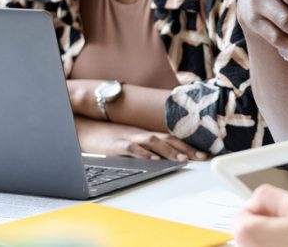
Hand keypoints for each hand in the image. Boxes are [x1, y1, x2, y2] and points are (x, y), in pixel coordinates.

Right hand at [74, 117, 207, 160]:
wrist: (84, 127)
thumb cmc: (108, 135)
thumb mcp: (129, 138)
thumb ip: (145, 144)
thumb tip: (162, 154)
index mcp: (145, 133)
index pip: (171, 137)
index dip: (188, 145)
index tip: (203, 153)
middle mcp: (140, 133)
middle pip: (167, 139)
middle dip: (186, 148)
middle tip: (202, 157)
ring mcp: (129, 137)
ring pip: (153, 142)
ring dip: (169, 151)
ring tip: (182, 159)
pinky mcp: (116, 144)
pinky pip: (131, 148)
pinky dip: (143, 153)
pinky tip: (153, 159)